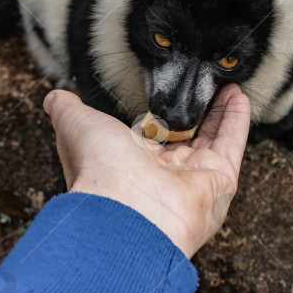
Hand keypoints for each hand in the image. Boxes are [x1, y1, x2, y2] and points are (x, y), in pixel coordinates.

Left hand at [42, 84, 250, 257]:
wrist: (128, 208)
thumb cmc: (99, 172)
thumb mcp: (76, 125)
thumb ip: (68, 109)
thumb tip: (54, 98)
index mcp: (128, 163)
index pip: (148, 134)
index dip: (157, 113)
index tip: (164, 94)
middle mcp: (162, 175)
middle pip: (184, 136)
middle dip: (193, 111)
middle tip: (201, 87)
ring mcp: (192, 178)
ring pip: (211, 137)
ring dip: (219, 110)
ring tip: (226, 84)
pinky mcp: (219, 180)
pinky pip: (232, 144)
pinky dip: (237, 119)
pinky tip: (238, 95)